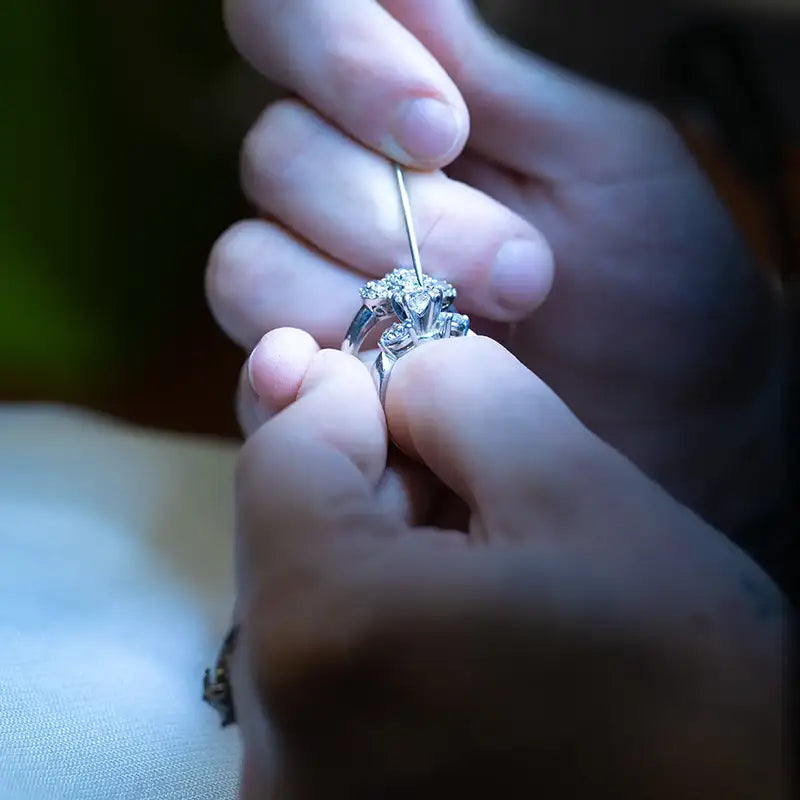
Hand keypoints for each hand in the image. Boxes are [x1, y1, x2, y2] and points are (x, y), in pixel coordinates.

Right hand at [207, 1, 783, 535]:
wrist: (668, 415)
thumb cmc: (651, 277)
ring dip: (353, 301)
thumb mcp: (595, 160)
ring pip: (245, 266)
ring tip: (474, 337)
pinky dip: (312, 379)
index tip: (444, 129)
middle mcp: (338, 197)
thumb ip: (491, 75)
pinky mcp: (320, 391)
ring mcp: (318, 296)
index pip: (285, 23)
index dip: (335, 57)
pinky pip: (260, 376)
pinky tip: (393, 391)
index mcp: (397, 114)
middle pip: (274, 159)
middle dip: (390, 216)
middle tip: (517, 273)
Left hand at [231, 330, 785, 798]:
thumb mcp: (579, 492)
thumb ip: (461, 393)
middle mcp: (276, 736)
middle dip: (368, 478)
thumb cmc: (683, 677)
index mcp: (323, 637)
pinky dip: (376, 622)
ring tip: (484, 559)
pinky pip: (320, 673)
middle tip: (466, 474)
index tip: (423, 393)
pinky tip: (464, 626)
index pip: (279, 453)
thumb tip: (391, 374)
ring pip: (301, 599)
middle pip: (283, 532)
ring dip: (377, 549)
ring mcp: (293, 790)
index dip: (351, 400)